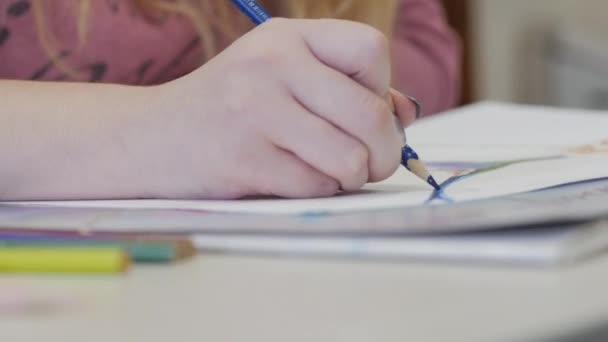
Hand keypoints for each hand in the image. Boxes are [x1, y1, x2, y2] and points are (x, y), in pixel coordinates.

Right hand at [142, 18, 413, 198]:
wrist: (148, 138)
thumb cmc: (226, 109)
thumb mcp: (279, 77)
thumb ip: (344, 89)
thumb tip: (405, 114)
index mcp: (286, 37)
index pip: (372, 50)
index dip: (381, 88)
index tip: (363, 110)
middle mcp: (272, 64)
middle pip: (372, 114)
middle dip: (385, 151)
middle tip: (371, 162)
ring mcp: (255, 111)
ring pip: (351, 159)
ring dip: (350, 176)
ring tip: (325, 170)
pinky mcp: (243, 160)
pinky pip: (316, 187)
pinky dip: (315, 191)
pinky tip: (291, 179)